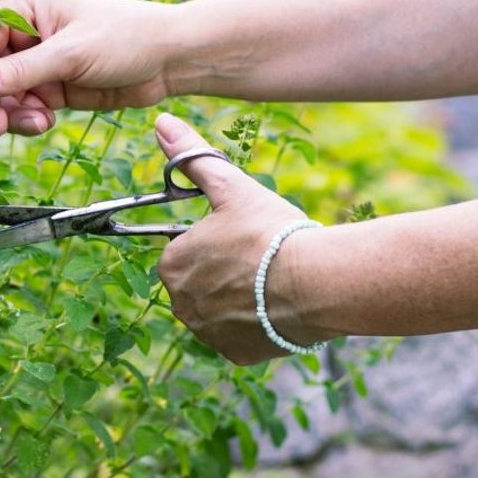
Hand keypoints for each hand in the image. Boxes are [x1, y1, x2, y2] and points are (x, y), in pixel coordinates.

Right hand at [0, 0, 174, 135]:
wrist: (168, 60)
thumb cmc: (124, 37)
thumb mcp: (69, 54)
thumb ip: (20, 71)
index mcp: (22, 5)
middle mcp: (23, 32)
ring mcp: (36, 63)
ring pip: (1, 97)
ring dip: (11, 115)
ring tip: (38, 123)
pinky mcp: (50, 88)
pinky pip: (23, 109)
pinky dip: (28, 121)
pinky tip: (48, 122)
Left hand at [154, 113, 326, 364]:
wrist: (315, 283)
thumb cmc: (270, 231)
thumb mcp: (231, 187)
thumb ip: (193, 157)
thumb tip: (162, 124)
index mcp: (171, 265)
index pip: (185, 250)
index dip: (214, 242)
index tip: (241, 237)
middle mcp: (180, 304)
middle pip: (200, 282)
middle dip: (224, 272)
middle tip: (259, 258)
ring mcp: (207, 333)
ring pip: (218, 309)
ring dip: (238, 298)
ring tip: (270, 281)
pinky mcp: (235, 354)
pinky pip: (240, 336)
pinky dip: (255, 324)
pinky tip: (276, 308)